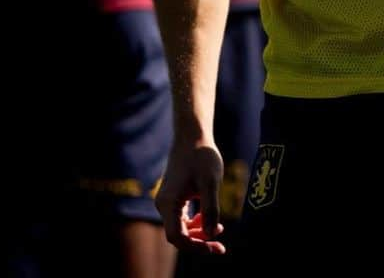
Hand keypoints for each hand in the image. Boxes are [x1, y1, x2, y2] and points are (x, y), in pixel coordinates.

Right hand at [155, 139, 226, 254]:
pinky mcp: (173, 196)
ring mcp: (167, 201)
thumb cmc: (202, 156)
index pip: (177, 237)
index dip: (196, 246)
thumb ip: (210, 209)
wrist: (192, 136)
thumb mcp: (210, 183)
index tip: (215, 247)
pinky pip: (181, 218)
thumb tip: (210, 235)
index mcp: (168, 204)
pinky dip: (195, 222)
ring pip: (180, 227)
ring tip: (219, 228)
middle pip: (178, 235)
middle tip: (220, 245)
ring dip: (198, 232)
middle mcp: (163, 205)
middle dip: (199, 242)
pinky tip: (209, 219)